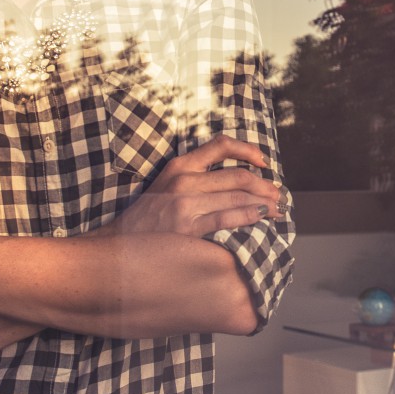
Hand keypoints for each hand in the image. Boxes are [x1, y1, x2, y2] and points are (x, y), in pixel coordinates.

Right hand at [101, 135, 284, 237]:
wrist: (116, 247)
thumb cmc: (144, 221)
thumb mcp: (164, 188)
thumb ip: (194, 180)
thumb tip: (233, 184)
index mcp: (179, 165)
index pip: (220, 145)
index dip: (248, 150)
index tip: (263, 161)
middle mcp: (184, 179)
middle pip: (238, 176)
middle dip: (265, 186)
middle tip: (278, 195)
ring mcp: (185, 203)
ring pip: (237, 196)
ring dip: (263, 203)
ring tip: (276, 210)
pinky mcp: (188, 227)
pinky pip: (227, 218)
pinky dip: (249, 217)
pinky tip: (261, 219)